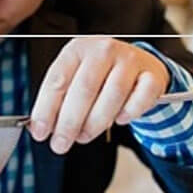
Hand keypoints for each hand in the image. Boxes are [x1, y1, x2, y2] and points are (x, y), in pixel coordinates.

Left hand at [30, 38, 169, 153]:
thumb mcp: (75, 80)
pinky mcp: (152, 76)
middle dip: (69, 122)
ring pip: (113, 95)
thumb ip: (59, 101)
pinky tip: (120, 120)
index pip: (57, 80)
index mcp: (78, 49)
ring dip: (95, 123)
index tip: (40, 133)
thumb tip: (41, 129)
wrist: (139, 65)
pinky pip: (140, 99)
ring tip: (84, 137)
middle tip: (60, 144)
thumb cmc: (100, 76)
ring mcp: (130, 60)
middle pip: (84, 89)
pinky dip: (129, 113)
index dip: (46, 109)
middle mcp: (103, 50)